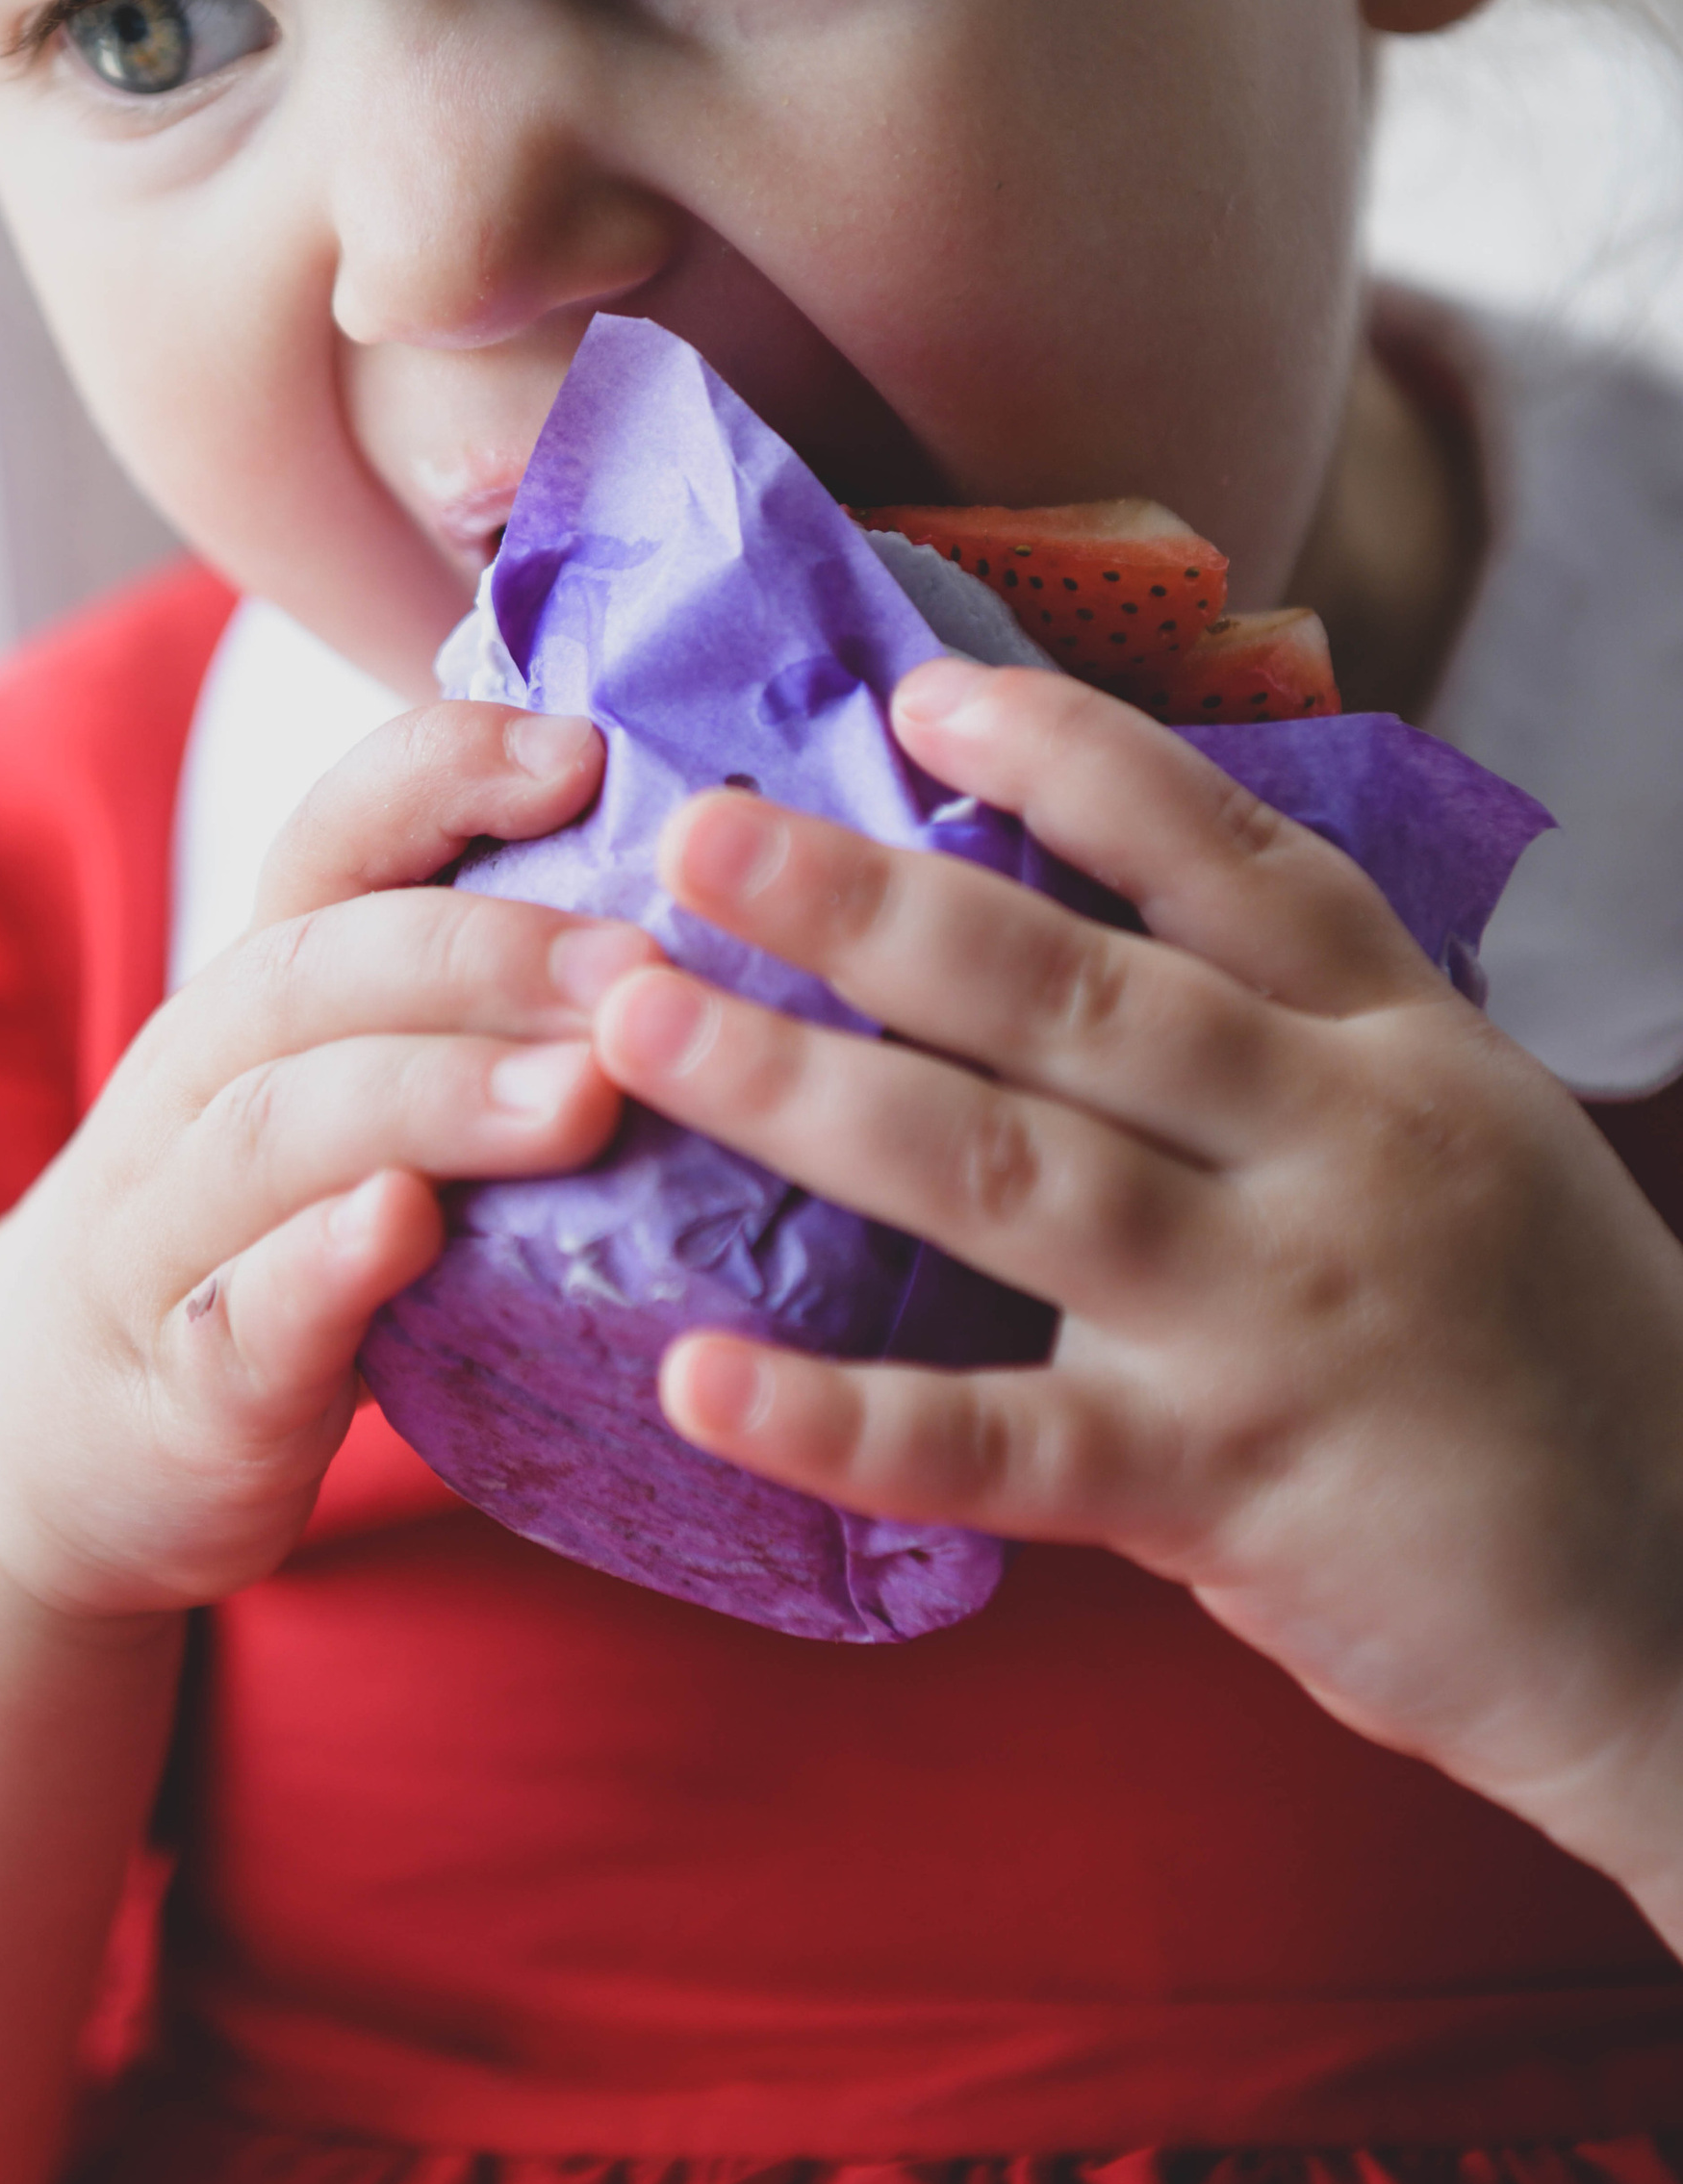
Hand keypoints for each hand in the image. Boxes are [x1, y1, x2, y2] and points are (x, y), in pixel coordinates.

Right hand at [0, 706, 653, 1623]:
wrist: (52, 1454)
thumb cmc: (262, 1247)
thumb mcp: (342, 1104)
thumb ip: (472, 1018)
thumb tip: (706, 927)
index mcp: (260, 999)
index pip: (328, 839)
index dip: (443, 775)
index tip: (586, 752)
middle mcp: (194, 1085)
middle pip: (313, 971)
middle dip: (485, 951)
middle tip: (641, 968)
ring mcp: (168, 1233)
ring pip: (277, 1127)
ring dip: (435, 1095)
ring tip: (582, 1099)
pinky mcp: (181, 1385)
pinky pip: (241, 1309)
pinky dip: (321, 1262)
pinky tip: (404, 1228)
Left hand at [591, 660, 1682, 1924]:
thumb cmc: (1549, 1350)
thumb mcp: (1466, 1131)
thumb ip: (1297, 1035)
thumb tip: (1080, 914)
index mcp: (1398, 1041)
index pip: (1225, 853)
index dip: (1068, 758)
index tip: (913, 695)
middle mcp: (1338, 1143)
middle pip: (1073, 988)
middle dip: (868, 903)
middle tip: (696, 835)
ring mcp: (1277, 1313)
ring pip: (1007, 1172)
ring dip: (803, 1091)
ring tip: (635, 1025)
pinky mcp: (1228, 1488)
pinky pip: (1000, 1445)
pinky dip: (840, 1416)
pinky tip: (698, 1377)